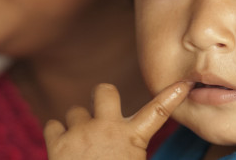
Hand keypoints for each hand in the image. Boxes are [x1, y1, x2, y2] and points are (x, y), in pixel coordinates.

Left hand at [44, 81, 191, 159]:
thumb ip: (135, 150)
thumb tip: (137, 147)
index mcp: (133, 138)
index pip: (158, 111)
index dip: (171, 95)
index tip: (183, 84)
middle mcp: (107, 128)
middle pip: (104, 90)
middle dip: (102, 97)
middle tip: (101, 113)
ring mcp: (81, 133)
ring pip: (75, 111)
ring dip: (77, 123)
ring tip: (81, 143)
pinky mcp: (57, 143)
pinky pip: (52, 124)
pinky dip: (56, 134)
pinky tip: (63, 147)